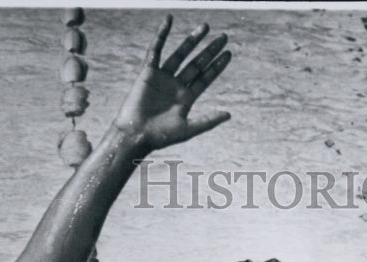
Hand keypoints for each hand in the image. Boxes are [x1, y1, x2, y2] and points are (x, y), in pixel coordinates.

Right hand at [112, 15, 231, 150]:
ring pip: (180, 54)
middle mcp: (176, 85)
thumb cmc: (161, 136)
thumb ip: (209, 121)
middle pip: (197, 63)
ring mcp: (163, 77)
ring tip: (206, 27)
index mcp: (186, 98)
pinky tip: (169, 20)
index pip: (205, 78)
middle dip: (210, 50)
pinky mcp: (148, 71)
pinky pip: (156, 50)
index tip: (229, 54)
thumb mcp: (188, 128)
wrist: (136, 134)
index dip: (217, 66)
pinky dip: (161, 35)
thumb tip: (229, 114)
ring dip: (192, 40)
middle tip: (224, 37)